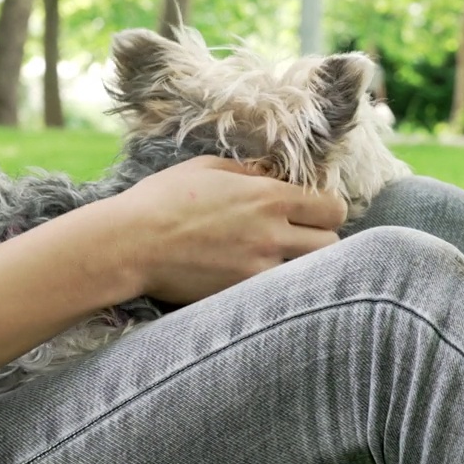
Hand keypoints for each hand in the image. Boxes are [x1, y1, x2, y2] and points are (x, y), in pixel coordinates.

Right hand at [104, 156, 348, 303]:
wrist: (130, 244)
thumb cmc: (163, 199)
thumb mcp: (208, 168)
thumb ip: (249, 173)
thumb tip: (272, 176)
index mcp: (268, 197)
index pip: (332, 208)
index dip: (327, 209)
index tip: (313, 211)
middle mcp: (272, 235)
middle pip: (332, 244)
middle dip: (321, 238)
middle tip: (300, 237)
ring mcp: (259, 270)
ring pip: (310, 274)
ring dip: (302, 266)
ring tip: (280, 259)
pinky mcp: (241, 295)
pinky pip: (277, 292)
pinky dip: (274, 286)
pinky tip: (254, 276)